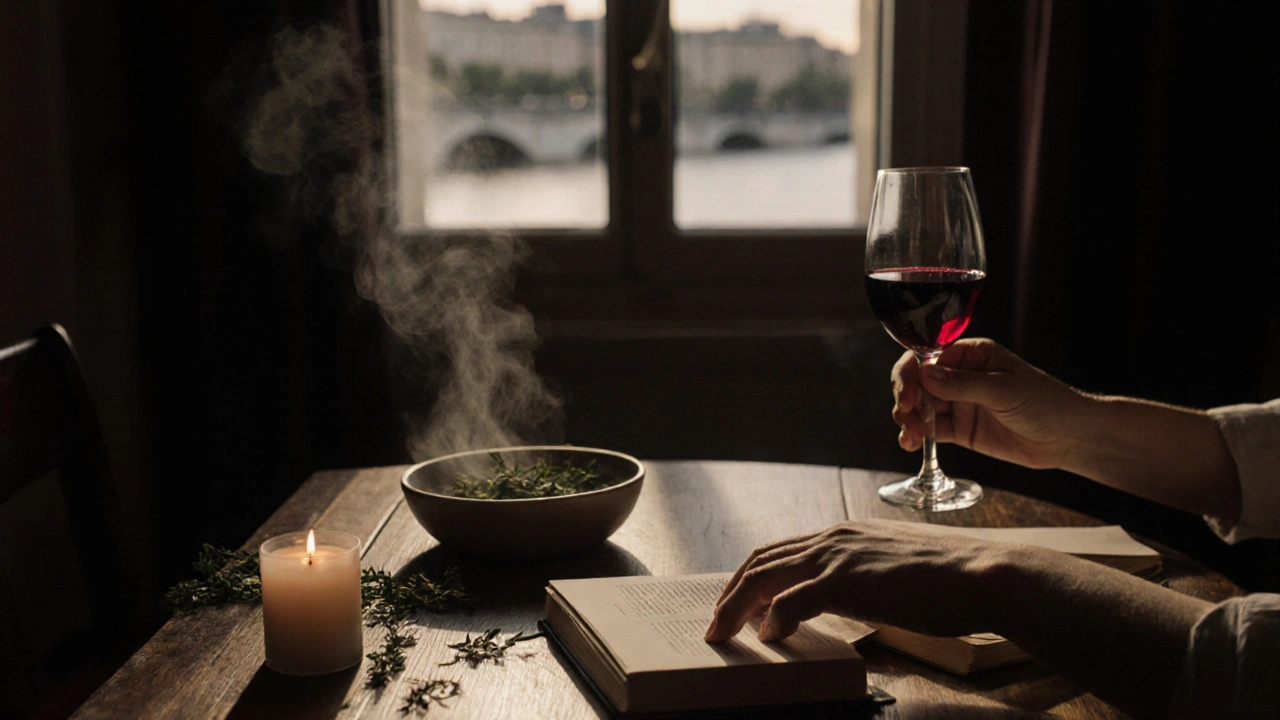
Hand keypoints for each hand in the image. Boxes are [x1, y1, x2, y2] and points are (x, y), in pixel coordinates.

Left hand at [704, 520, 1014, 642]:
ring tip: (723, 633)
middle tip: (716, 623)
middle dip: (732, 592)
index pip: (781, 550)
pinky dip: (773, 619)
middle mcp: (833, 538)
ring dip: (737, 607)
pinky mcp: (847, 582)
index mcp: (844, 534)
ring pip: (766, 578)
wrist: (983, 576)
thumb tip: (848, 599)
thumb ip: (865, 578)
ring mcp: (838, 557)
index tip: (737, 602)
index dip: (752, 577)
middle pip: (762, 561)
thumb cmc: (950, 581)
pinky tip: (768, 637)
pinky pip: (792, 601)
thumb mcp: (896, 571)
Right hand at [892, 338, 1080, 470]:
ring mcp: (957, 402)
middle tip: (906, 417)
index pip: (926, 357)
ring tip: (910, 436)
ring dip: (907, 419)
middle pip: (916, 382)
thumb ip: (962, 383)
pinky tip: (910, 443)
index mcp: (970, 355)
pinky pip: (929, 429)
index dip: (910, 374)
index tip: (908, 396)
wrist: (1068, 437)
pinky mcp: (959, 429)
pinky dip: (915, 435)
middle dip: (905, 398)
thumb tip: (924, 374)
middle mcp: (958, 375)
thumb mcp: (1003, 390)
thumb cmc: (1045, 402)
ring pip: (919, 407)